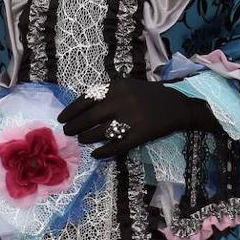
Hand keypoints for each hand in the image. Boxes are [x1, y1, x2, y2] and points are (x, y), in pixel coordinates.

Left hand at [59, 79, 218, 158]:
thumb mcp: (128, 85)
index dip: (71, 110)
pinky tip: (96, 154)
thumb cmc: (150, 95)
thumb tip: (81, 106)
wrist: (178, 107)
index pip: (86, 99)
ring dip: (87, 138)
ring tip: (82, 140)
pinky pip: (115, 147)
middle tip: (68, 132)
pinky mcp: (138, 136)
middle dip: (75, 127)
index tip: (62, 118)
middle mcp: (122, 102)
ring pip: (99, 133)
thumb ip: (108, 93)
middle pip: (89, 118)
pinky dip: (103, 152)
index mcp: (117, 87)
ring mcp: (130, 120)